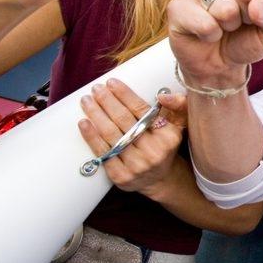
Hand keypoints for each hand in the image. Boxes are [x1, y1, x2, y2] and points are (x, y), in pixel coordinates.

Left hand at [77, 79, 187, 198]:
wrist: (160, 179)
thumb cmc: (164, 146)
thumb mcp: (179, 126)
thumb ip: (178, 106)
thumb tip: (163, 95)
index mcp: (168, 136)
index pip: (142, 110)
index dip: (125, 95)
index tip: (112, 82)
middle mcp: (153, 151)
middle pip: (124, 120)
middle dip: (107, 101)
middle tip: (96, 89)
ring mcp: (136, 165)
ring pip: (111, 135)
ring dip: (96, 115)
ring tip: (86, 101)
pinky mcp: (120, 176)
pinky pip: (103, 153)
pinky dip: (91, 137)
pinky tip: (84, 123)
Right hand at [167, 0, 262, 87]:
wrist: (218, 65)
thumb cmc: (246, 42)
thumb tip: (255, 6)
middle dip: (247, 16)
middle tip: (239, 23)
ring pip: (223, 8)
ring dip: (227, 27)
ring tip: (222, 28)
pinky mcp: (178, 4)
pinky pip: (204, 22)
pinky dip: (210, 35)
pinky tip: (206, 34)